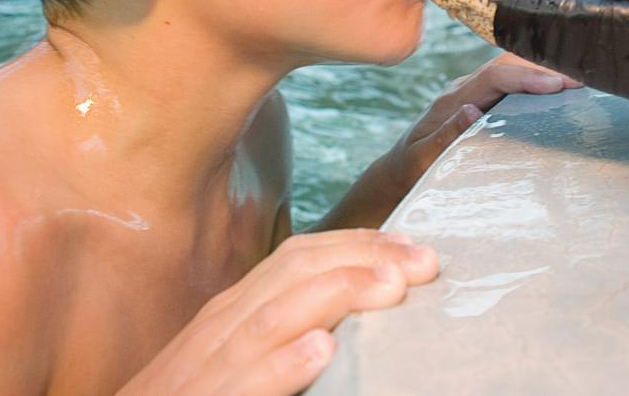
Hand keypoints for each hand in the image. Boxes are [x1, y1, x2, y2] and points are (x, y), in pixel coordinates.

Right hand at [119, 229, 438, 394]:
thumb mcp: (230, 355)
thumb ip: (277, 330)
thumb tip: (345, 319)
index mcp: (233, 313)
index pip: (298, 259)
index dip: (357, 245)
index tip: (412, 247)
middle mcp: (220, 328)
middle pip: (294, 272)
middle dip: (362, 258)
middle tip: (424, 261)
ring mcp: (204, 368)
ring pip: (271, 315)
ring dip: (335, 296)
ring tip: (389, 290)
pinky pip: (238, 382)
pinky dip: (279, 365)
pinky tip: (319, 351)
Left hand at [379, 53, 581, 197]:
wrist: (397, 171)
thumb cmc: (410, 171)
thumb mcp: (421, 160)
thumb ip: (443, 137)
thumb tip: (471, 111)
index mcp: (450, 101)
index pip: (494, 77)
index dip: (527, 77)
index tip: (558, 85)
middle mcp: (462, 90)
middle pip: (507, 64)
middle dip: (544, 67)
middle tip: (584, 79)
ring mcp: (471, 92)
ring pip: (511, 69)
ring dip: (542, 72)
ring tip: (581, 81)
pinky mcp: (479, 100)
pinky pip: (510, 83)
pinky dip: (535, 82)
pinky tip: (560, 92)